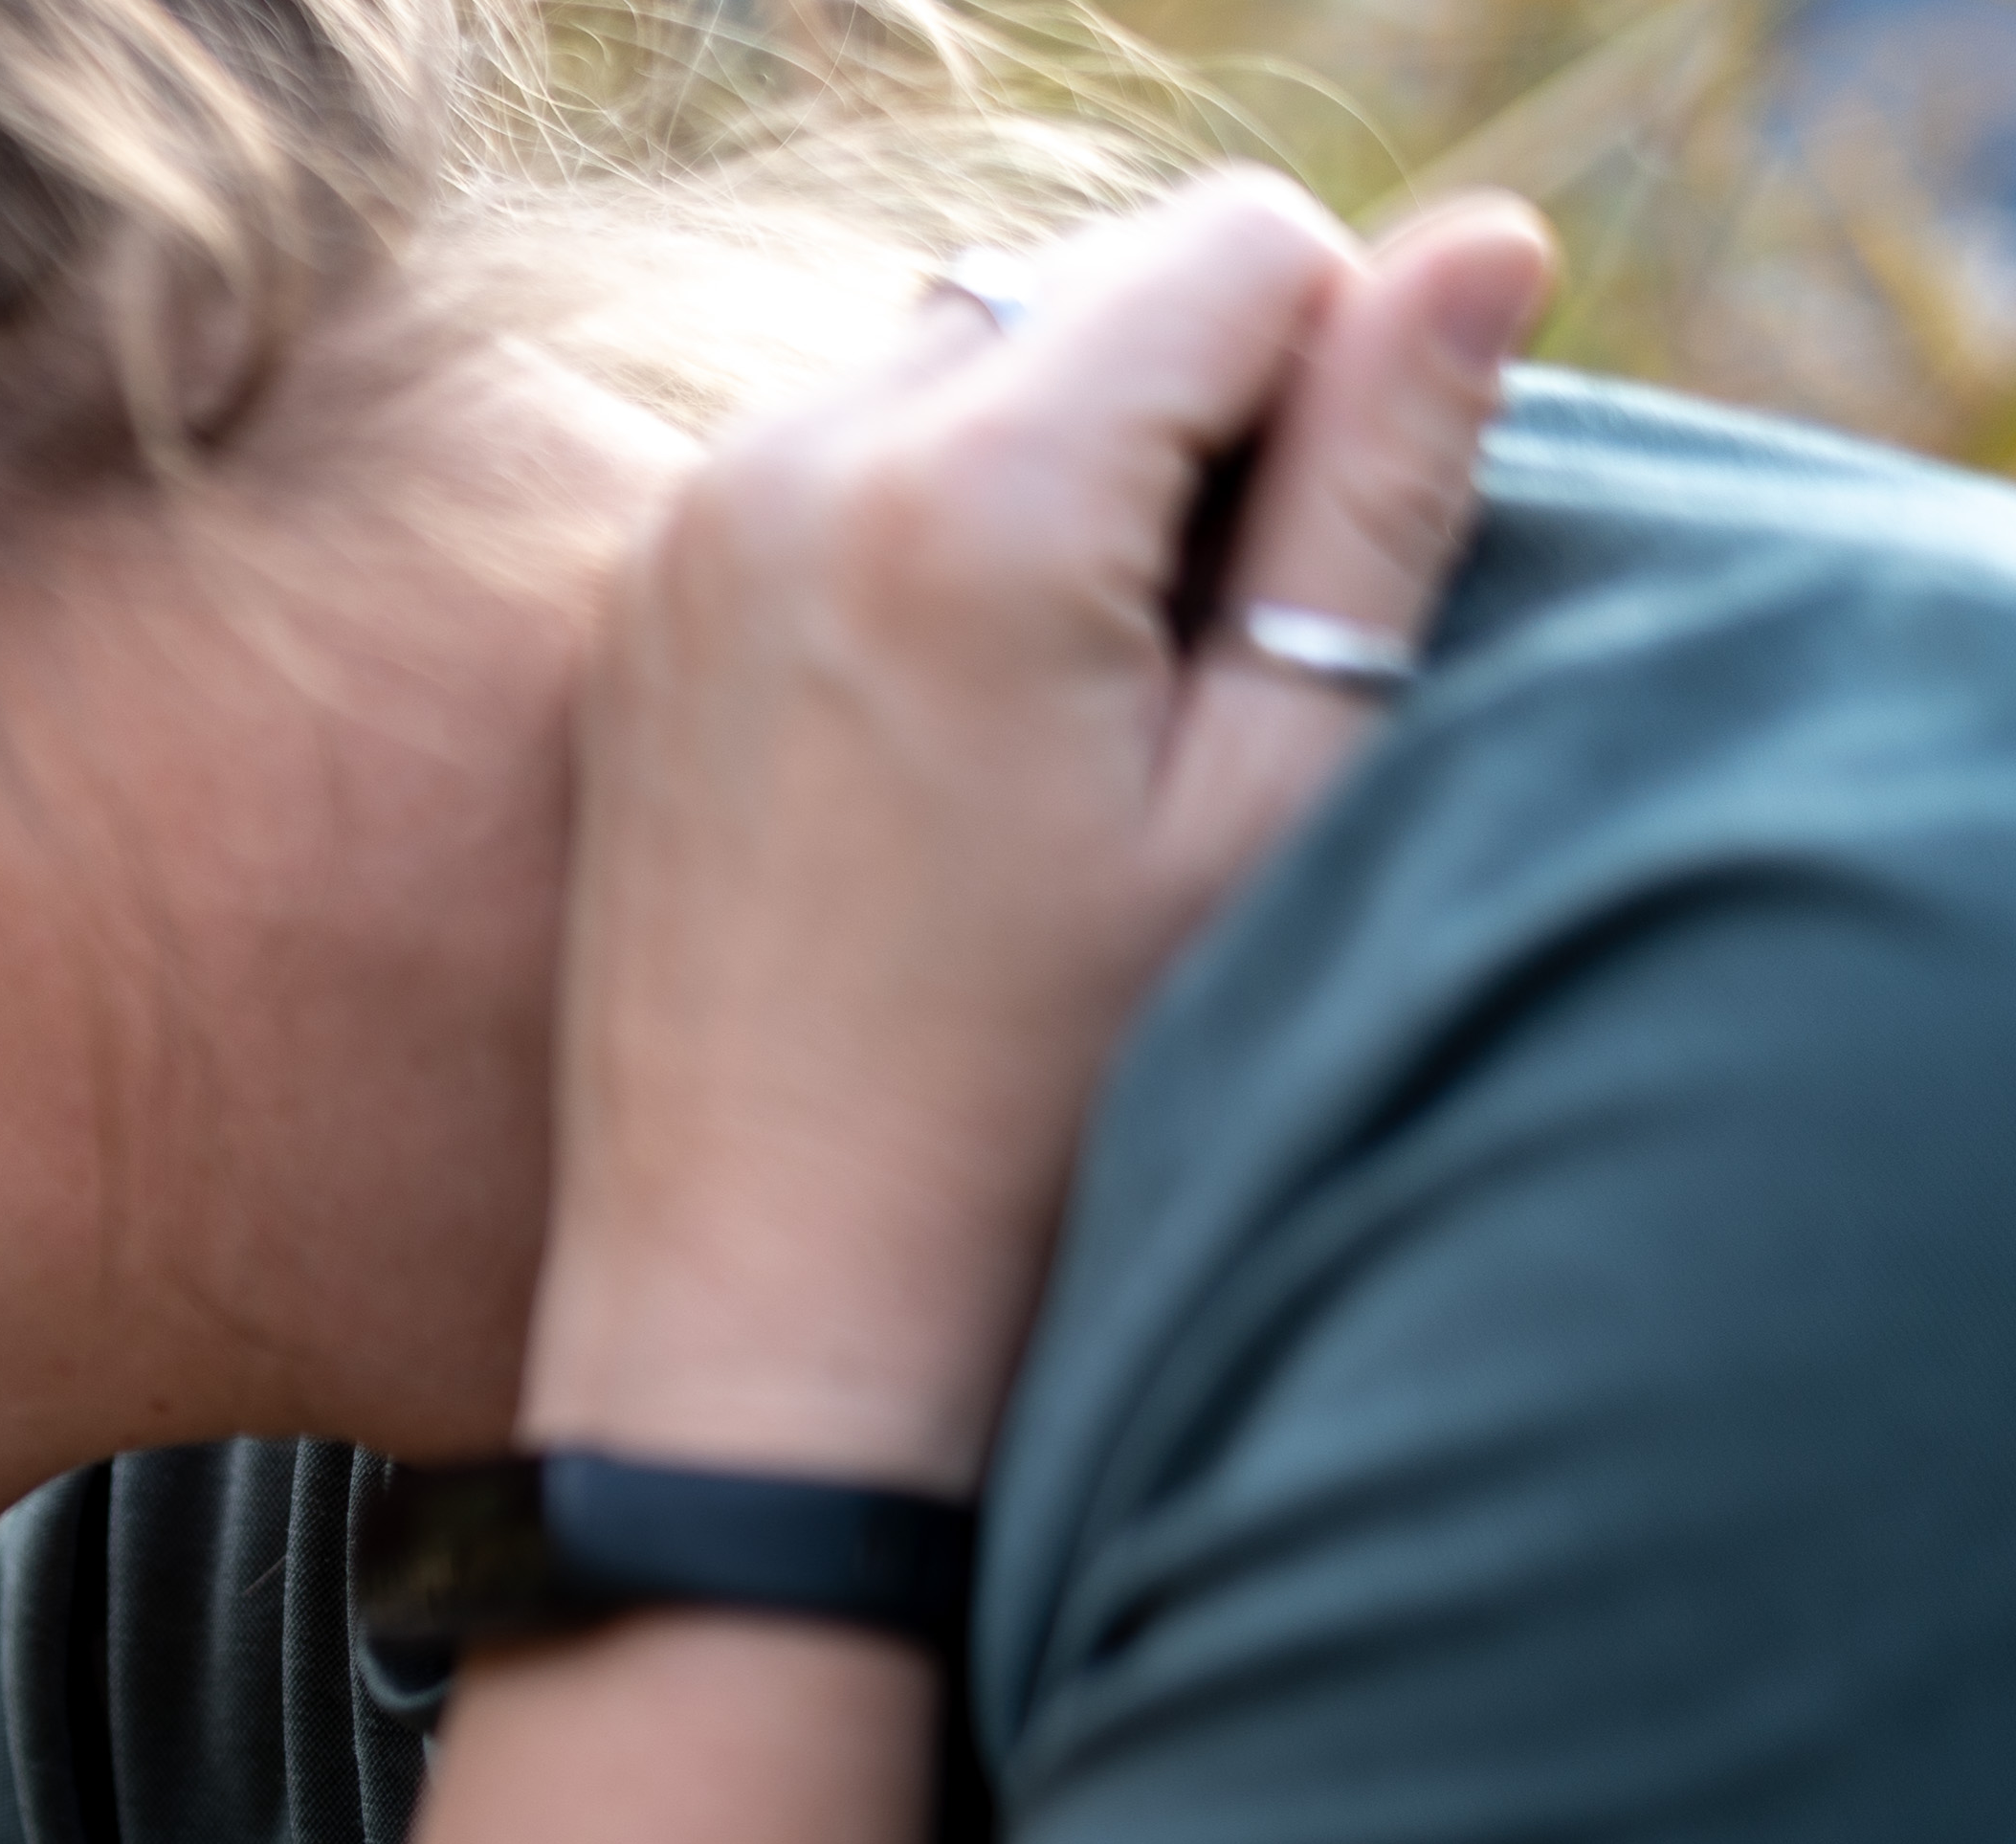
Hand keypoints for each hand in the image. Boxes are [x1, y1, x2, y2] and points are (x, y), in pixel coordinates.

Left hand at [528, 171, 1556, 1483]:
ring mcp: (684, 538)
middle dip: (1185, 425)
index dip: (1335, 395)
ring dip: (1056, 476)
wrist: (772, 1325)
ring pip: (962, 359)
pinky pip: (836, 466)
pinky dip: (931, 536)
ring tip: (1058, 736)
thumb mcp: (1276, 790)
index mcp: (967, 495)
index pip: (1248, 249)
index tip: (1285, 622)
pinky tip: (945, 752)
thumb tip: (1478, 249)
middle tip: (1174, 699)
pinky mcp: (634, 618)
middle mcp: (790, 468)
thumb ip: (1381, 485)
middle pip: (1091, 285)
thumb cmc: (1053, 1101)